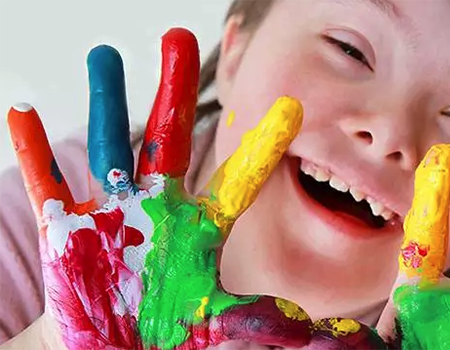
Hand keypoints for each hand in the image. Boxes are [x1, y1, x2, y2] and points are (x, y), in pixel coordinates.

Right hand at [7, 28, 311, 349]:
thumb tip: (323, 334)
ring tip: (105, 54)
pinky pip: (49, 184)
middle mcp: (160, 207)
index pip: (239, 180)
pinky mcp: (68, 230)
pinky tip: (23, 114)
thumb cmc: (167, 330)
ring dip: (106, 102)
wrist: (114, 345)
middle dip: (175, 90)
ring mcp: (113, 212)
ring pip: (110, 146)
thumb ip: (261, 323)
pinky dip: (34, 152)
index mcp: (200, 228)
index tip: (291, 108)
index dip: (262, 146)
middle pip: (170, 138)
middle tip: (179, 36)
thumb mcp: (218, 327)